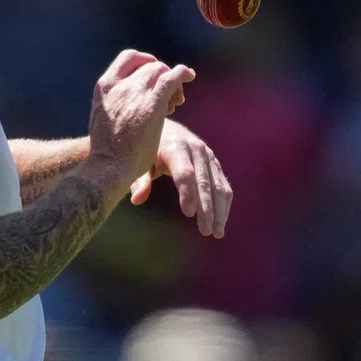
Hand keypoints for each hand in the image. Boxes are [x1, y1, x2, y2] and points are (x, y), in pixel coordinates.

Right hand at [86, 50, 195, 188]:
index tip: (153, 69)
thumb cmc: (106, 151)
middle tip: (170, 98)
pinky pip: (171, 78)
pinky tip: (190, 76)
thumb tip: (126, 105)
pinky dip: (182, 73)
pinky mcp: (153, 103)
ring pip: (161, 71)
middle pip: (149, 66)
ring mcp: (136, 92)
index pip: (128, 58)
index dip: (144, 60)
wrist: (108, 166)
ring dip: (172, 82)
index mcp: (104, 86)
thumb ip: (113, 105)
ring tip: (176, 102)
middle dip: (161, 76)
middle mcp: (119, 84)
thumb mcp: (102, 118)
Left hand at [129, 120, 232, 238]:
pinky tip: (220, 223)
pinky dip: (224, 205)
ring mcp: (208, 155)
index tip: (188, 214)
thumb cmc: (149, 148)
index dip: (187, 193)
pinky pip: (223, 185)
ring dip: (219, 211)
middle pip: (204, 182)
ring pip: (218, 185)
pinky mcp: (215, 163)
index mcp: (175, 146)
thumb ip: (140, 179)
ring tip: (216, 234)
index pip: (184, 172)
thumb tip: (136, 200)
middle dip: (206, 209)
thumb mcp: (142, 160)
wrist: (166, 126)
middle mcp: (196, 149)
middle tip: (205, 232)